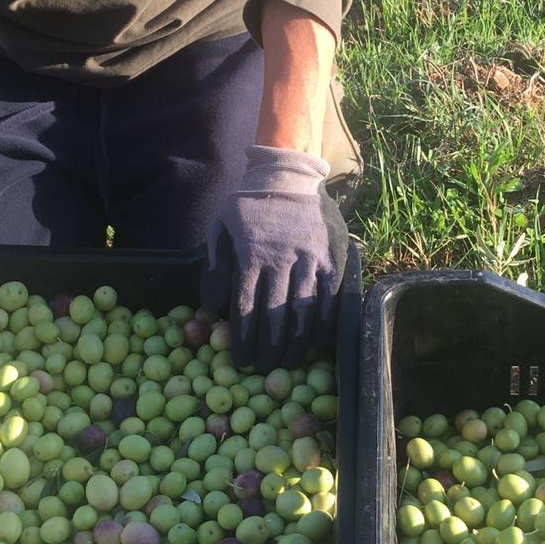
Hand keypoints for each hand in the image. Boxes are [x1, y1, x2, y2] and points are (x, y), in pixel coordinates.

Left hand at [201, 146, 347, 370]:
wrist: (289, 173)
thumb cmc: (250, 203)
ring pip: (304, 311)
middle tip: (265, 370)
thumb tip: (211, 307)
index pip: (246, 307)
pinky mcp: (332, 258)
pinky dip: (325, 323)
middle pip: (275, 315)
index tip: (242, 361)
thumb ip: (215, 265)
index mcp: (252, 254)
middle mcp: (282, 260)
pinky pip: (330, 297)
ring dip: (296, 343)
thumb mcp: (220, 226)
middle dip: (269, 348)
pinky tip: (318, 342)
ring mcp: (311, 259)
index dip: (244, 339)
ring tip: (289, 363)